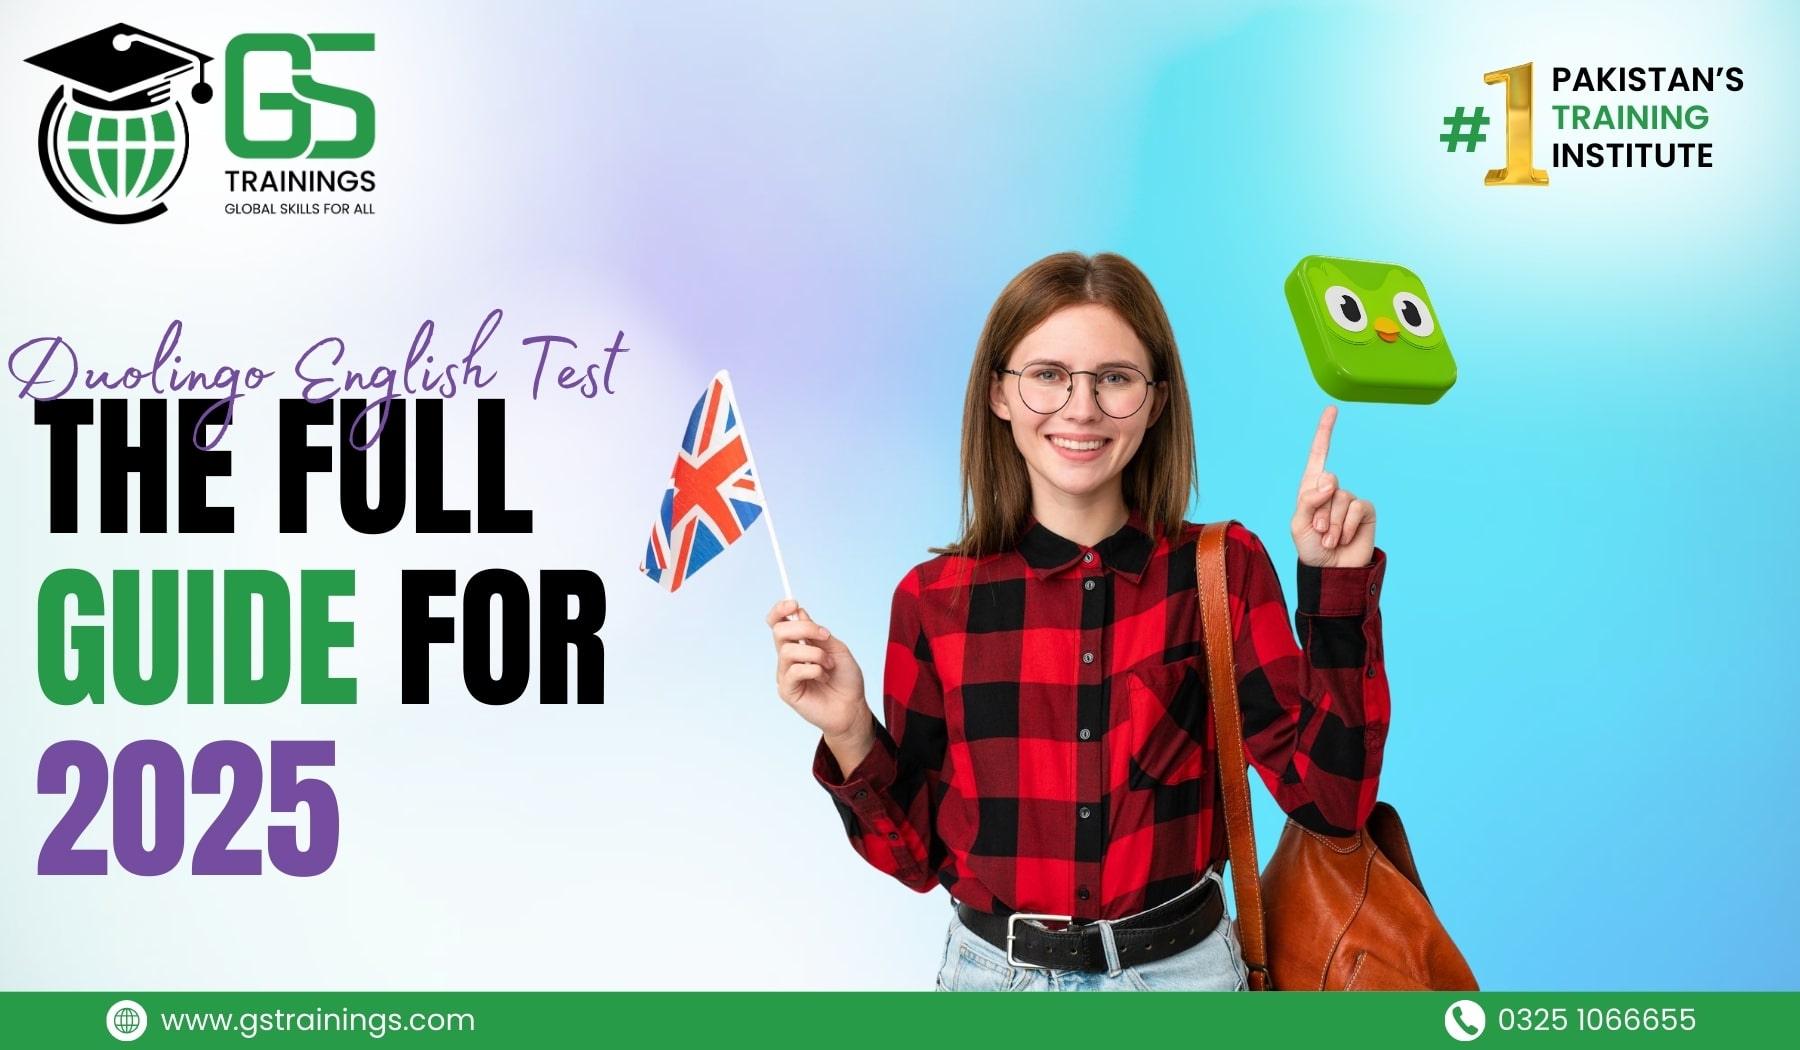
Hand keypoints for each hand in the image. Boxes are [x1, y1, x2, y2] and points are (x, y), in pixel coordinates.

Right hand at [766, 599, 871, 744]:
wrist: (853, 706)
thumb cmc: (846, 679)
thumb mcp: (837, 649)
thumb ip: (817, 633)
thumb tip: (799, 613)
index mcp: (798, 644)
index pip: (778, 623)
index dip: (780, 610)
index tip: (793, 604)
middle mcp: (788, 658)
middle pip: (779, 632)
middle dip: (804, 629)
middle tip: (825, 636)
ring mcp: (785, 674)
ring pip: (788, 651)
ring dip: (815, 654)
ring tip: (829, 665)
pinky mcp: (787, 691)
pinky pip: (795, 671)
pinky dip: (814, 670)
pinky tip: (823, 677)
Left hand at [1290, 406, 1375, 567]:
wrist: (1331, 572)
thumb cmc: (1310, 549)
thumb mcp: (1298, 525)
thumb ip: (1308, 500)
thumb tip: (1329, 481)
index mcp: (1310, 489)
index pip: (1318, 456)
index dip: (1325, 432)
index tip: (1332, 409)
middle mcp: (1331, 490)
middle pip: (1328, 480)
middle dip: (1319, 510)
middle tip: (1318, 531)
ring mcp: (1349, 500)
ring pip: (1341, 498)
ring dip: (1332, 524)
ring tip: (1330, 540)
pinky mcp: (1365, 511)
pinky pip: (1356, 507)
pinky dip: (1346, 526)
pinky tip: (1343, 539)